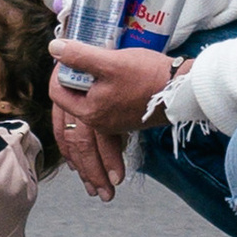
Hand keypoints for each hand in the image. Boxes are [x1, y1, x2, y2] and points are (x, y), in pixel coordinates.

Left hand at [49, 42, 175, 200]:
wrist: (182, 87)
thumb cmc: (146, 75)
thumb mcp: (109, 62)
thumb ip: (79, 57)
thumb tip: (55, 48)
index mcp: (90, 110)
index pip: (60, 97)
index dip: (58, 76)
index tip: (63, 61)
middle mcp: (101, 122)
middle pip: (75, 140)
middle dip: (71, 151)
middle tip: (66, 154)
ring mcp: (116, 124)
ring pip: (94, 147)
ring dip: (93, 167)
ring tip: (95, 189)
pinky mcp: (129, 122)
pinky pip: (109, 144)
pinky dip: (107, 157)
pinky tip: (111, 165)